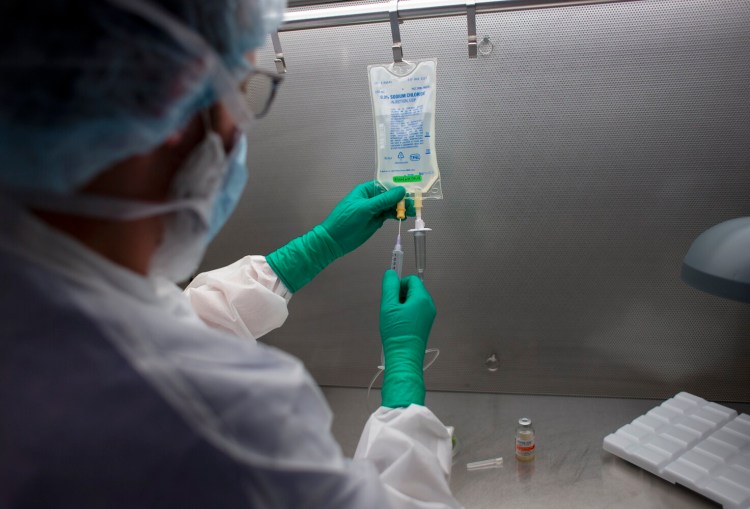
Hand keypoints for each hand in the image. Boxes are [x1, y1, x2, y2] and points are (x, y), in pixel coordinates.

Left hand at [266, 183, 413, 293]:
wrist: (335, 240)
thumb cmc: (346, 220)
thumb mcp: (365, 208)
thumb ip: (384, 200)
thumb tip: (401, 190)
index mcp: (366, 190)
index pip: (385, 185)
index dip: (398, 186)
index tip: (411, 189)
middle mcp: (371, 198)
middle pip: (390, 195)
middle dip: (402, 199)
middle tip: (415, 203)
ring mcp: (374, 210)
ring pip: (391, 206)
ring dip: (401, 208)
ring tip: (412, 211)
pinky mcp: (376, 220)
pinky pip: (388, 215)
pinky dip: (396, 215)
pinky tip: (404, 217)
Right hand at [379, 270, 435, 407]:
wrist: (404, 357)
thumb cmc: (396, 332)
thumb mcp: (388, 306)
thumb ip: (389, 286)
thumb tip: (391, 272)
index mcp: (422, 298)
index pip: (411, 279)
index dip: (399, 284)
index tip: (390, 297)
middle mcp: (429, 304)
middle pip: (413, 289)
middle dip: (400, 295)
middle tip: (391, 309)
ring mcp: (429, 315)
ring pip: (413, 300)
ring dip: (402, 304)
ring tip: (394, 319)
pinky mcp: (426, 323)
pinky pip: (416, 310)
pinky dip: (406, 313)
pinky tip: (399, 324)